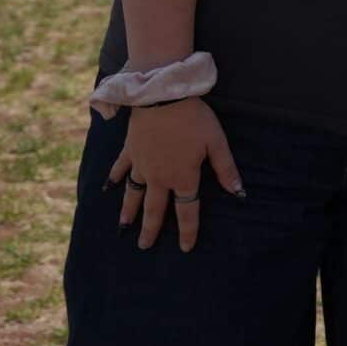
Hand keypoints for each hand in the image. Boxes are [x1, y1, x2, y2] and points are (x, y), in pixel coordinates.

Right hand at [107, 98, 242, 252]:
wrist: (161, 97)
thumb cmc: (194, 119)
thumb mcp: (217, 143)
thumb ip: (226, 169)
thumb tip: (238, 193)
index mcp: (183, 177)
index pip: (187, 211)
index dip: (187, 230)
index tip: (185, 248)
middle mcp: (159, 177)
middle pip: (155, 208)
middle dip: (150, 229)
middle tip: (144, 247)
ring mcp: (141, 165)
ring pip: (133, 194)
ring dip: (128, 211)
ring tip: (123, 227)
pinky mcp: (129, 150)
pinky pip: (120, 168)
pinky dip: (115, 178)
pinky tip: (108, 187)